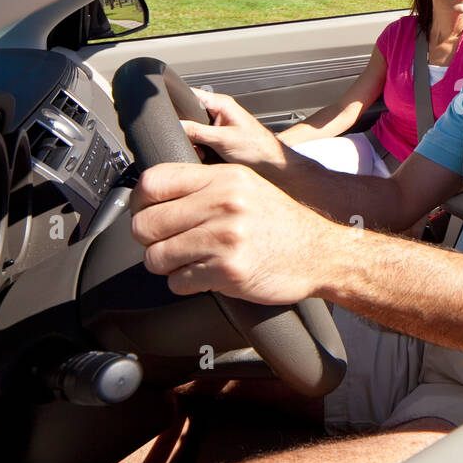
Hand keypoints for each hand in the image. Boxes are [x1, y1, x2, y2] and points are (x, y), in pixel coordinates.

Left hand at [130, 162, 330, 303]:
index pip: (153, 182)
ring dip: (166, 266)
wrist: (321, 254)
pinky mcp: (228, 271)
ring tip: (189, 261)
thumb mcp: (246, 187)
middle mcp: (224, 204)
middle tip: (167, 244)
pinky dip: (186, 284)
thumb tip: (151, 196)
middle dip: (150, 240)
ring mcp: (226, 238)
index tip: (148, 213)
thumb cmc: (280, 223)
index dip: (140, 202)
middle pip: (146, 224)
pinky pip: (178, 283)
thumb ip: (204, 187)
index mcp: (224, 178)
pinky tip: (206, 275)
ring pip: (156, 257)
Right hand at [181, 88, 285, 175]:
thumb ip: (197, 131)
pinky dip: (200, 149)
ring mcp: (218, 126)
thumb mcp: (223, 139)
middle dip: (186, 130)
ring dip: (194, 142)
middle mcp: (219, 112)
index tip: (169, 115)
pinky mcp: (219, 139)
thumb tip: (177, 126)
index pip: (191, 94)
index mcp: (221, 104)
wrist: (272, 165)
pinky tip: (207, 156)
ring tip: (204, 151)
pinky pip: (200, 141)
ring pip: (193, 131)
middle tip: (195, 142)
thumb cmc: (259, 148)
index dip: (177, 103)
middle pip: (189, 115)